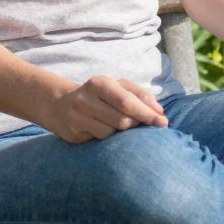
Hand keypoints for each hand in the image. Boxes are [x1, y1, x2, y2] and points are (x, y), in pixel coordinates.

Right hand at [42, 76, 169, 143]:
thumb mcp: (115, 87)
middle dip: (140, 125)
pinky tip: (112, 134)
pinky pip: (100, 140)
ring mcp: (78, 116)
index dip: (147, 113)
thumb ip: (138, 94)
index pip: (127, 101)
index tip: (163, 122)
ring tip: (129, 129)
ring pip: (112, 132)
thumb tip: (158, 110)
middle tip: (154, 129)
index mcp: (100, 83)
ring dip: (125, 134)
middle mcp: (87, 98)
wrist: (59, 105)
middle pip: (122, 119)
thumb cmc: (97, 96)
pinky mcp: (73, 132)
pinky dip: (111, 139)